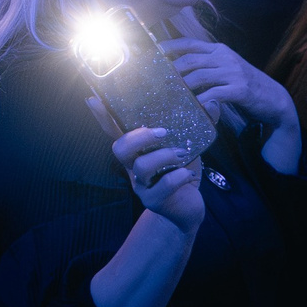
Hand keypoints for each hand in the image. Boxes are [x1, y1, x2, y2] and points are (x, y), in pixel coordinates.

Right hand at [95, 106, 205, 235]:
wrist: (188, 208)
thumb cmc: (182, 171)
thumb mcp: (186, 145)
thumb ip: (194, 125)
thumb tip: (213, 102)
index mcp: (136, 149)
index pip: (113, 130)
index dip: (102, 116)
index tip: (93, 98)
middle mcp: (132, 166)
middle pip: (120, 148)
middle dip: (139, 137)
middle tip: (162, 132)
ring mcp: (141, 185)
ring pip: (141, 167)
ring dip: (163, 156)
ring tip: (182, 154)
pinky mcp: (154, 201)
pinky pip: (162, 187)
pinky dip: (177, 177)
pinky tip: (188, 175)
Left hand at [162, 37, 297, 133]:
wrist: (274, 99)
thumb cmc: (244, 85)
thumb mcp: (225, 69)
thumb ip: (206, 65)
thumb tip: (178, 68)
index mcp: (219, 50)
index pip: (189, 43)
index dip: (169, 46)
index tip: (152, 52)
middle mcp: (225, 57)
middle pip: (190, 59)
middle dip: (171, 69)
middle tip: (154, 80)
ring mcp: (233, 72)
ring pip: (199, 75)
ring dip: (182, 86)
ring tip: (168, 94)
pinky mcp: (240, 89)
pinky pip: (214, 93)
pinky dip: (201, 100)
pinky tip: (192, 106)